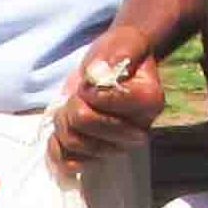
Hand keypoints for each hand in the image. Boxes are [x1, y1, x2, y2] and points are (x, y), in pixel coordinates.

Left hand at [51, 24, 163, 169]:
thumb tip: (97, 73)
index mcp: (149, 102)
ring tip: (73, 106)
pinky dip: (58, 148)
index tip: (94, 79)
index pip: (102, 100)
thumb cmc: (119, 57)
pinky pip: (69, 163)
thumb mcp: (122, 44)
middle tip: (79, 93)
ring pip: (73, 142)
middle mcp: (137, 131)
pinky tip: (61, 131)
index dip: (88, 88)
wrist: (115, 71)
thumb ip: (116, 53)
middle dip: (73, 103)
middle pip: (84, 122)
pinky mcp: (98, 158)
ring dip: (63, 121)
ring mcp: (117, 148)